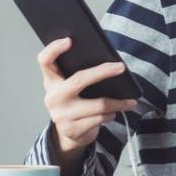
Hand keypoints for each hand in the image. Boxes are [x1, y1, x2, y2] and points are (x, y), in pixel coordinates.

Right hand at [36, 37, 137, 153]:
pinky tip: (114, 113)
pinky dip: (111, 114)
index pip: (45, 61)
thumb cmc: (74, 104)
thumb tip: (109, 62)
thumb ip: (80, 75)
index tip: (69, 40)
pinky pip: (100, 118)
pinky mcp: (72, 130)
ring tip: (129, 102)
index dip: (54, 49)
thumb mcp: (72, 89)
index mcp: (51, 82)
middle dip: (103, 72)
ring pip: (98, 105)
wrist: (68, 135)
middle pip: (79, 80)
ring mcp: (61, 115)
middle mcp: (53, 97)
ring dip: (118, 103)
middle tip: (121, 67)